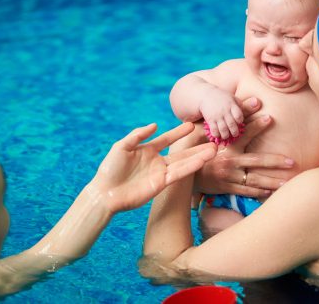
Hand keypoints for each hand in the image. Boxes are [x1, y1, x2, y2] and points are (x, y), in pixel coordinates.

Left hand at [92, 122, 216, 212]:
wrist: (105, 193)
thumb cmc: (110, 169)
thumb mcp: (122, 147)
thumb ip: (137, 135)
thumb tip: (155, 125)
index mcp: (147, 150)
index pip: (166, 139)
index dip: (178, 133)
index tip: (190, 126)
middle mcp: (156, 161)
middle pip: (180, 153)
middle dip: (196, 148)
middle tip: (213, 142)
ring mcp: (160, 173)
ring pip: (183, 163)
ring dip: (198, 157)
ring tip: (213, 150)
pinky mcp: (161, 184)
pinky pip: (178, 174)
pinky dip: (190, 167)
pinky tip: (201, 161)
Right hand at [194, 98, 294, 197]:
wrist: (182, 172)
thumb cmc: (192, 149)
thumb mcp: (198, 133)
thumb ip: (211, 122)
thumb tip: (219, 111)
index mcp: (224, 147)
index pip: (243, 134)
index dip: (256, 125)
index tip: (270, 117)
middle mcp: (229, 162)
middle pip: (256, 161)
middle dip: (275, 162)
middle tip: (292, 162)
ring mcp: (229, 177)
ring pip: (254, 180)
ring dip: (272, 181)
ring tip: (288, 182)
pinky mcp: (226, 187)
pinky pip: (245, 191)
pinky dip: (258, 192)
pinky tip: (271, 191)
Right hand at [199, 87, 243, 139]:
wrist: (205, 95)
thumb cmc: (222, 97)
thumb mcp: (231, 97)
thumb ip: (239, 103)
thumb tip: (253, 105)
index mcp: (231, 105)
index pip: (238, 115)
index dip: (240, 121)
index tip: (239, 122)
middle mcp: (225, 111)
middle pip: (232, 124)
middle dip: (234, 131)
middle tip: (235, 134)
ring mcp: (217, 116)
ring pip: (223, 129)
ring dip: (226, 135)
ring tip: (226, 136)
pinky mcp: (210, 119)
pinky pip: (214, 130)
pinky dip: (216, 134)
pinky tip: (218, 135)